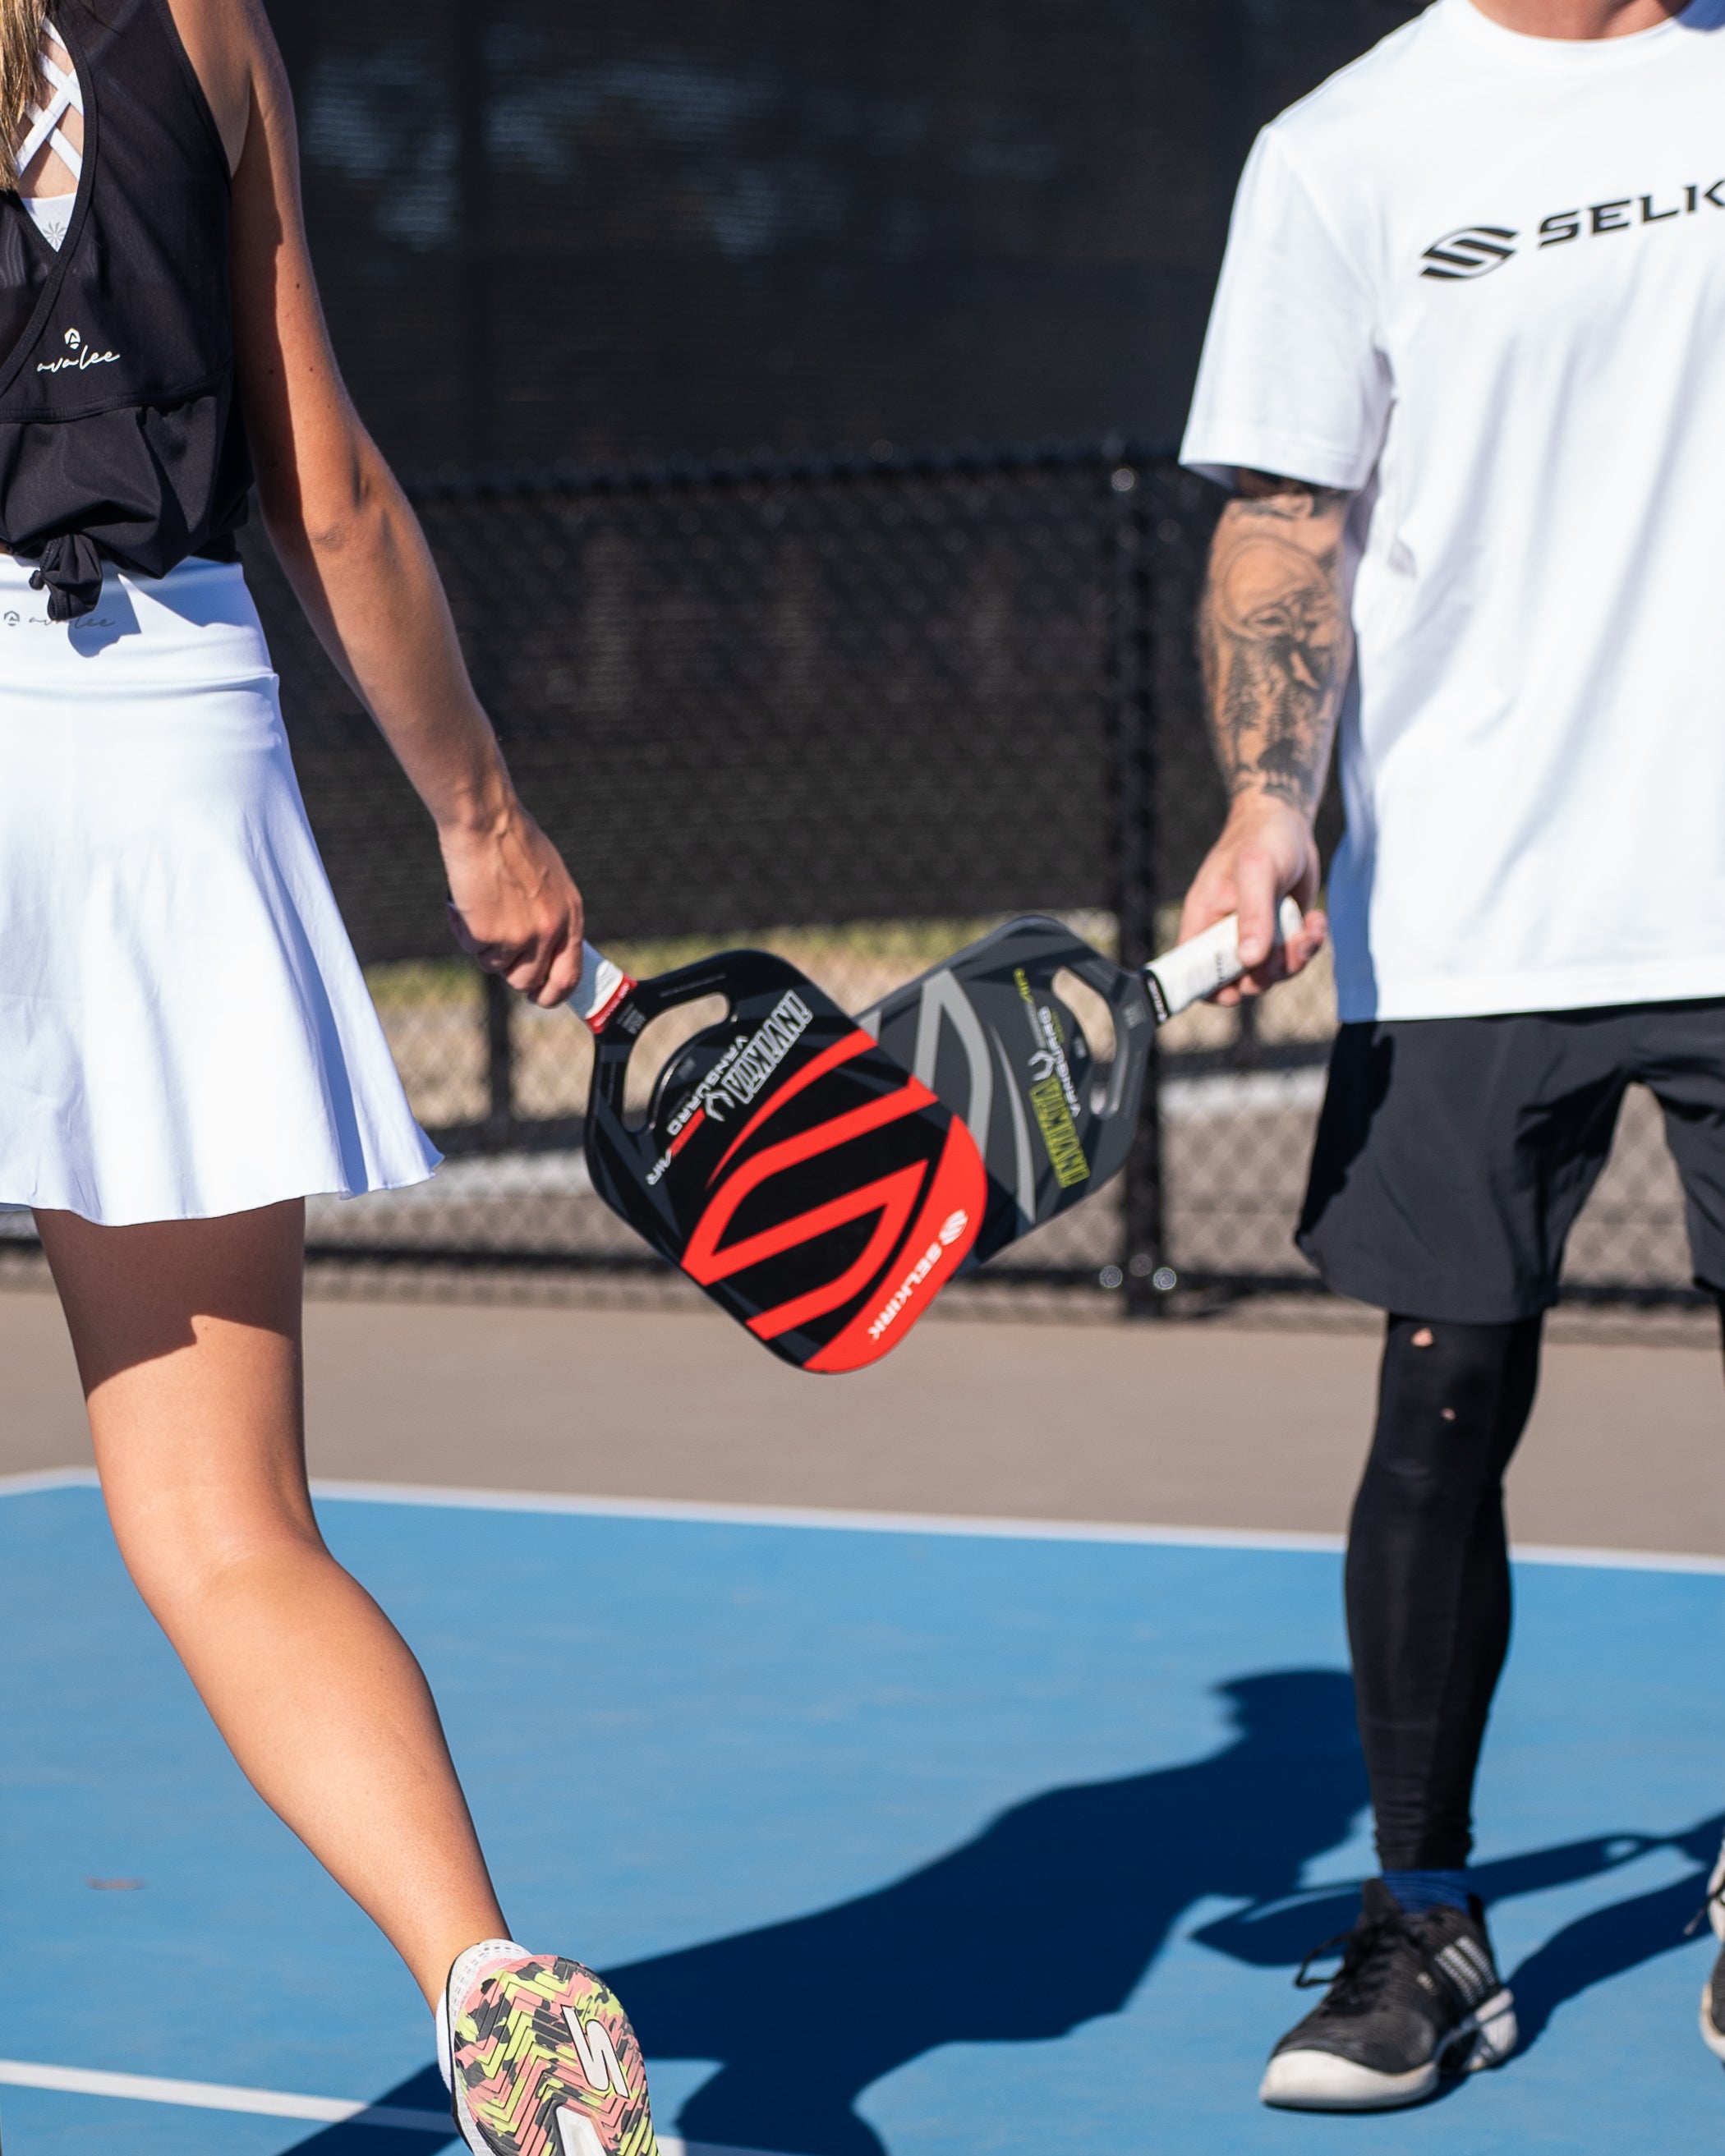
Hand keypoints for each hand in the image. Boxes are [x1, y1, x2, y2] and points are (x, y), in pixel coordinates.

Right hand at [441, 798, 585, 1007]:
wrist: (486, 820)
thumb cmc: (513, 842)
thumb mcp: (549, 880)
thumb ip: (550, 916)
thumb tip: (541, 951)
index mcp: (571, 916)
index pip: (569, 975)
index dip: (553, 994)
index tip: (538, 998)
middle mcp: (550, 932)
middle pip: (527, 980)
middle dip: (508, 970)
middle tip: (493, 947)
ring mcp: (520, 937)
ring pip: (495, 967)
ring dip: (483, 946)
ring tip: (479, 907)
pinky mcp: (488, 935)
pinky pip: (472, 949)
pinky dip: (464, 930)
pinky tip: (465, 900)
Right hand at [1177, 793, 1326, 1005]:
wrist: (1287, 822)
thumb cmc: (1262, 839)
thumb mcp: (1256, 872)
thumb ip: (1253, 915)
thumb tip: (1249, 960)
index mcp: (1204, 923)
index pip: (1194, 973)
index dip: (1211, 990)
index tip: (1238, 989)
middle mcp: (1225, 935)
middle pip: (1239, 982)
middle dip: (1268, 973)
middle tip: (1286, 949)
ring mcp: (1255, 935)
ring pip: (1272, 973)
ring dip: (1296, 959)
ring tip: (1310, 930)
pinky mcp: (1280, 932)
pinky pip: (1294, 957)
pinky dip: (1310, 945)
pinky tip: (1316, 919)